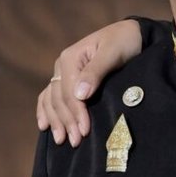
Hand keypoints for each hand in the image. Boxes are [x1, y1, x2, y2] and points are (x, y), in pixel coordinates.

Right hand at [36, 19, 142, 147]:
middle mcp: (61, 65)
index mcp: (70, 58)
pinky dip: (45, 111)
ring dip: (56, 121)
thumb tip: (80, 95)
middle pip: (59, 99)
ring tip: (62, 140)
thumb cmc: (125, 42)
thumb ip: (96, 72)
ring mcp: (62, 73)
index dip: (76, 113)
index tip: (85, 131)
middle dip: (67, 121)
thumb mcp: (113, 53)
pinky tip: (44, 126)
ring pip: (51, 100)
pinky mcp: (66, 79)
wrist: (131, 34)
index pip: (69, 92)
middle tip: (76, 142)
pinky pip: (49, 96)